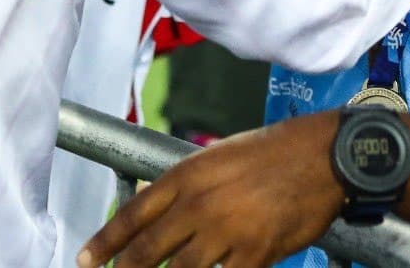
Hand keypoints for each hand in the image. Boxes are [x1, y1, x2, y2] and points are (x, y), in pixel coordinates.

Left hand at [79, 112, 343, 267]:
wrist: (323, 156)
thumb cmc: (271, 153)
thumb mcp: (217, 156)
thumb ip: (183, 183)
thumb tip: (147, 201)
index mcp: (188, 175)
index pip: (134, 213)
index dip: (106, 241)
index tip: (85, 259)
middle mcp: (201, 204)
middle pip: (148, 252)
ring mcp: (228, 232)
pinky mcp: (256, 255)